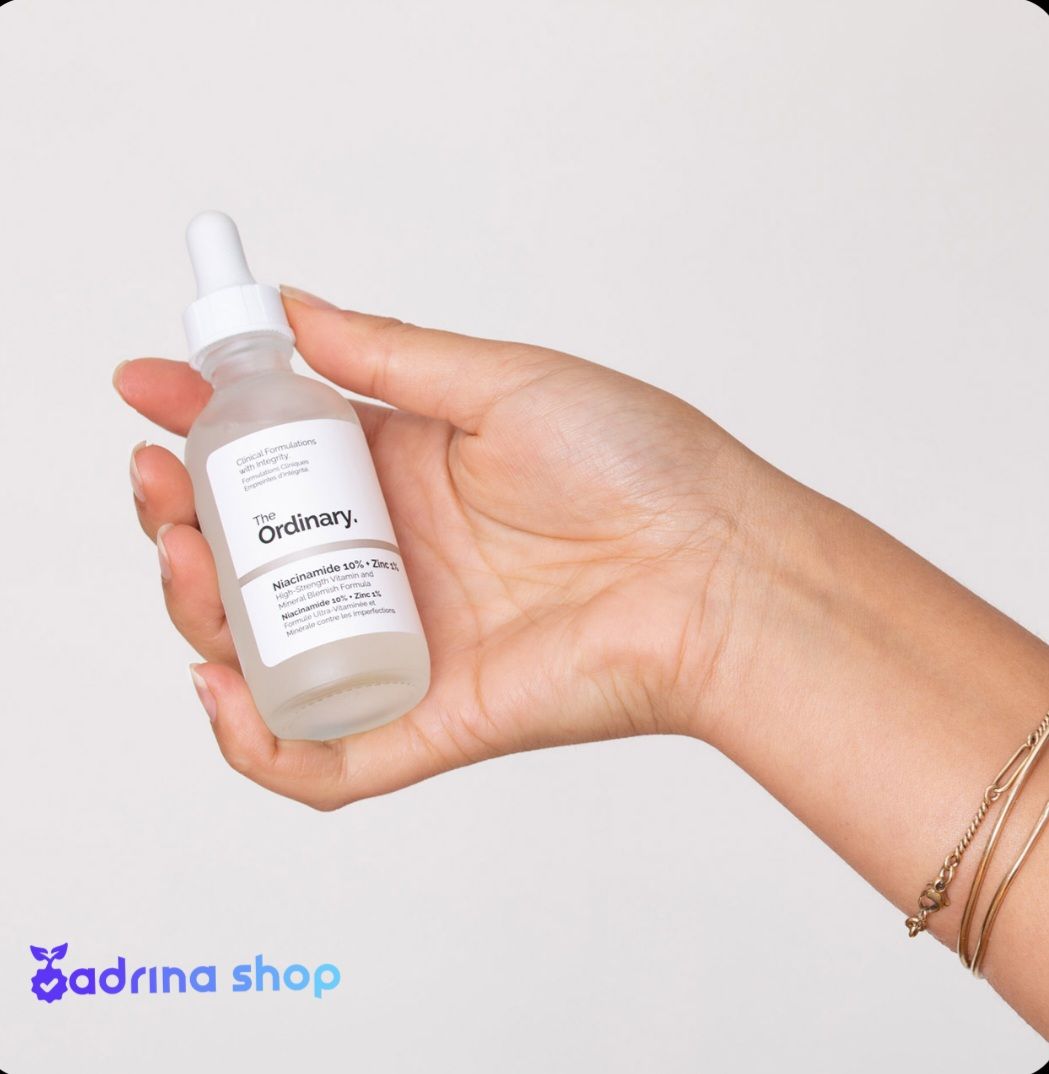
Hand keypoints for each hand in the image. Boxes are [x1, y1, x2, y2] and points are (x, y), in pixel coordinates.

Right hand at [115, 288, 764, 808]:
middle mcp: (396, 561)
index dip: (205, 419)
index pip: (277, 452)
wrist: (721, 569)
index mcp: (407, 476)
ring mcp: (406, 642)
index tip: (148, 387)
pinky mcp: (430, 720)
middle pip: (254, 552)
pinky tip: (221, 683)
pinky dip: (254, 737)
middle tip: (160, 482)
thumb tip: (295, 308)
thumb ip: (394, 354)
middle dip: (183, 518)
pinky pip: (320, 754)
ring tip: (189, 557)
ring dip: (200, 608)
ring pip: (266, 645)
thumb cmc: (641, 467)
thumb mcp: (504, 382)